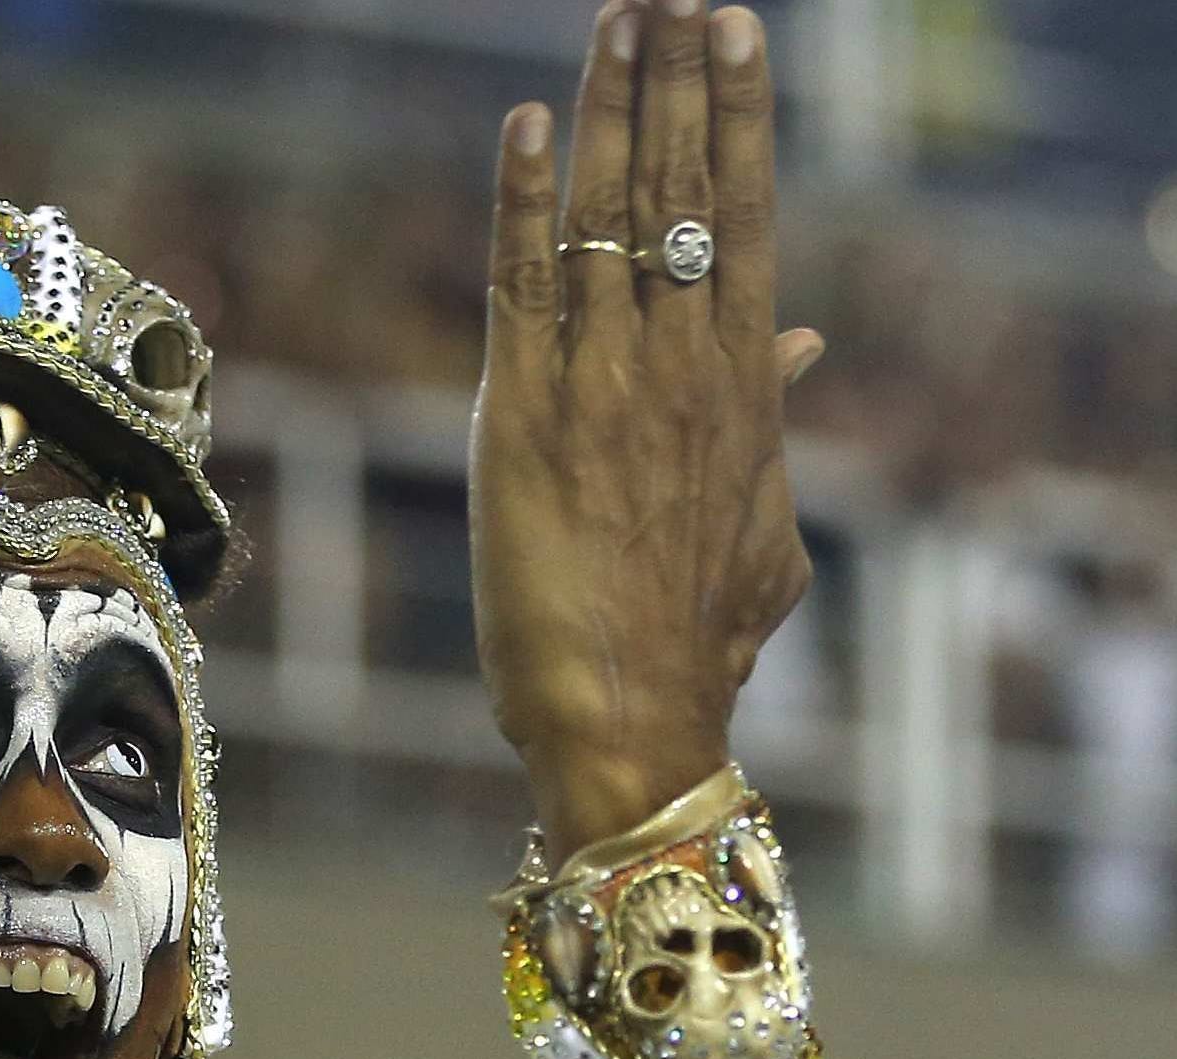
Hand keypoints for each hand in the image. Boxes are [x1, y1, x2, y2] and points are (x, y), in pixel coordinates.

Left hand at [471, 0, 821, 853]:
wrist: (633, 717)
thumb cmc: (691, 643)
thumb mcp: (758, 526)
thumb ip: (776, 424)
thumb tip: (806, 343)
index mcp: (743, 389)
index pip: (748, 219)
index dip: (741, 120)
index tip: (736, 36)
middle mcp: (683, 370)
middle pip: (687, 195)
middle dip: (678, 87)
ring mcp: (607, 389)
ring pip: (615, 221)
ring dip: (613, 111)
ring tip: (618, 19)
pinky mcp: (525, 419)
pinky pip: (525, 286)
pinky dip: (528, 201)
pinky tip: (530, 122)